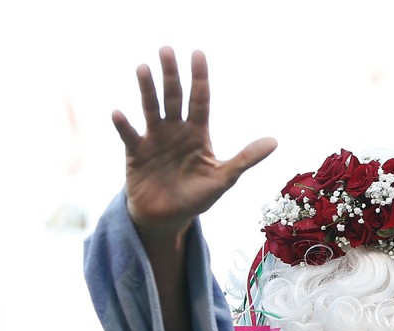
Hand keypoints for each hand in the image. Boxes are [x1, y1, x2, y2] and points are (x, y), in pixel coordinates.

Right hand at [112, 47, 276, 249]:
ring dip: (147, 90)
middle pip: (173, 97)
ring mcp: (153, 139)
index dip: (199, 78)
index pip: (200, 100)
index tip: (198, 53)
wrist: (167, 218)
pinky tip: (118, 113)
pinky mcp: (135, 153)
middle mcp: (174, 130)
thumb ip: (245, 159)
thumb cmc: (196, 197)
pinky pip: (129, 136)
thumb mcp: (223, 179)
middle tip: (166, 49)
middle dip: (171, 74)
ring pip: (151, 109)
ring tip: (144, 68)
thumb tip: (274, 141)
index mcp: (197, 133)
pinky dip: (124, 125)